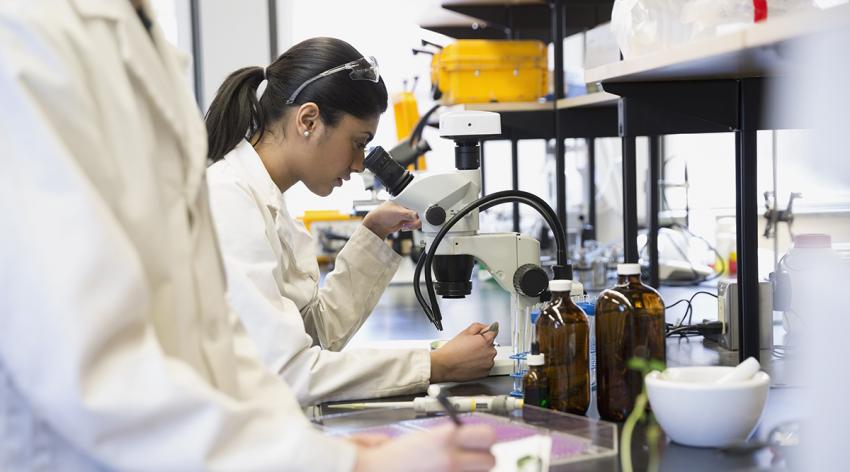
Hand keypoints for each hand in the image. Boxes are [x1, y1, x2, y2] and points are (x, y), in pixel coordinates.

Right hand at [353, 423, 495, 471]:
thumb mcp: (426, 437)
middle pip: (491, 460)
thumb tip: (473, 437)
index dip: (485, 438)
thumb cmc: (395, 456)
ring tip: (455, 468)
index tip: (480, 440)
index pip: (488, 435)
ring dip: (472, 471)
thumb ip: (451, 437)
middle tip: (470, 457)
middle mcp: (451, 459)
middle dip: (482, 459)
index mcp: (445, 438)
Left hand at [362, 201, 420, 238]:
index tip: (419, 215)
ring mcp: (407, 214)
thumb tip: (418, 216)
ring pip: (418, 220)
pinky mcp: (407, 221)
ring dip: (414, 224)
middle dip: (416, 219)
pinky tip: (405, 226)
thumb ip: (409, 214)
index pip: (418, 203)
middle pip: (419, 212)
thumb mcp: (398, 212)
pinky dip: (412, 227)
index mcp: (405, 199)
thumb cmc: (383, 214)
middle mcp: (407, 206)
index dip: (420, 210)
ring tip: (406, 224)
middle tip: (411, 222)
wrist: (378, 225)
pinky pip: (414, 224)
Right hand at [430, 323, 496, 382]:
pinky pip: (485, 367)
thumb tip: (488, 326)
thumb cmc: (453, 350)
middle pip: (490, 346)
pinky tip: (470, 363)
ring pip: (488, 357)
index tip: (480, 336)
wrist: (445, 365)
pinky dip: (480, 365)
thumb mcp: (465, 332)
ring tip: (468, 356)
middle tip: (469, 348)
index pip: (493, 332)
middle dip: (482, 345)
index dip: (485, 333)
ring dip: (482, 356)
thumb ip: (479, 327)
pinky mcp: (485, 373)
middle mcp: (490, 352)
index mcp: (486, 340)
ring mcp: (488, 364)